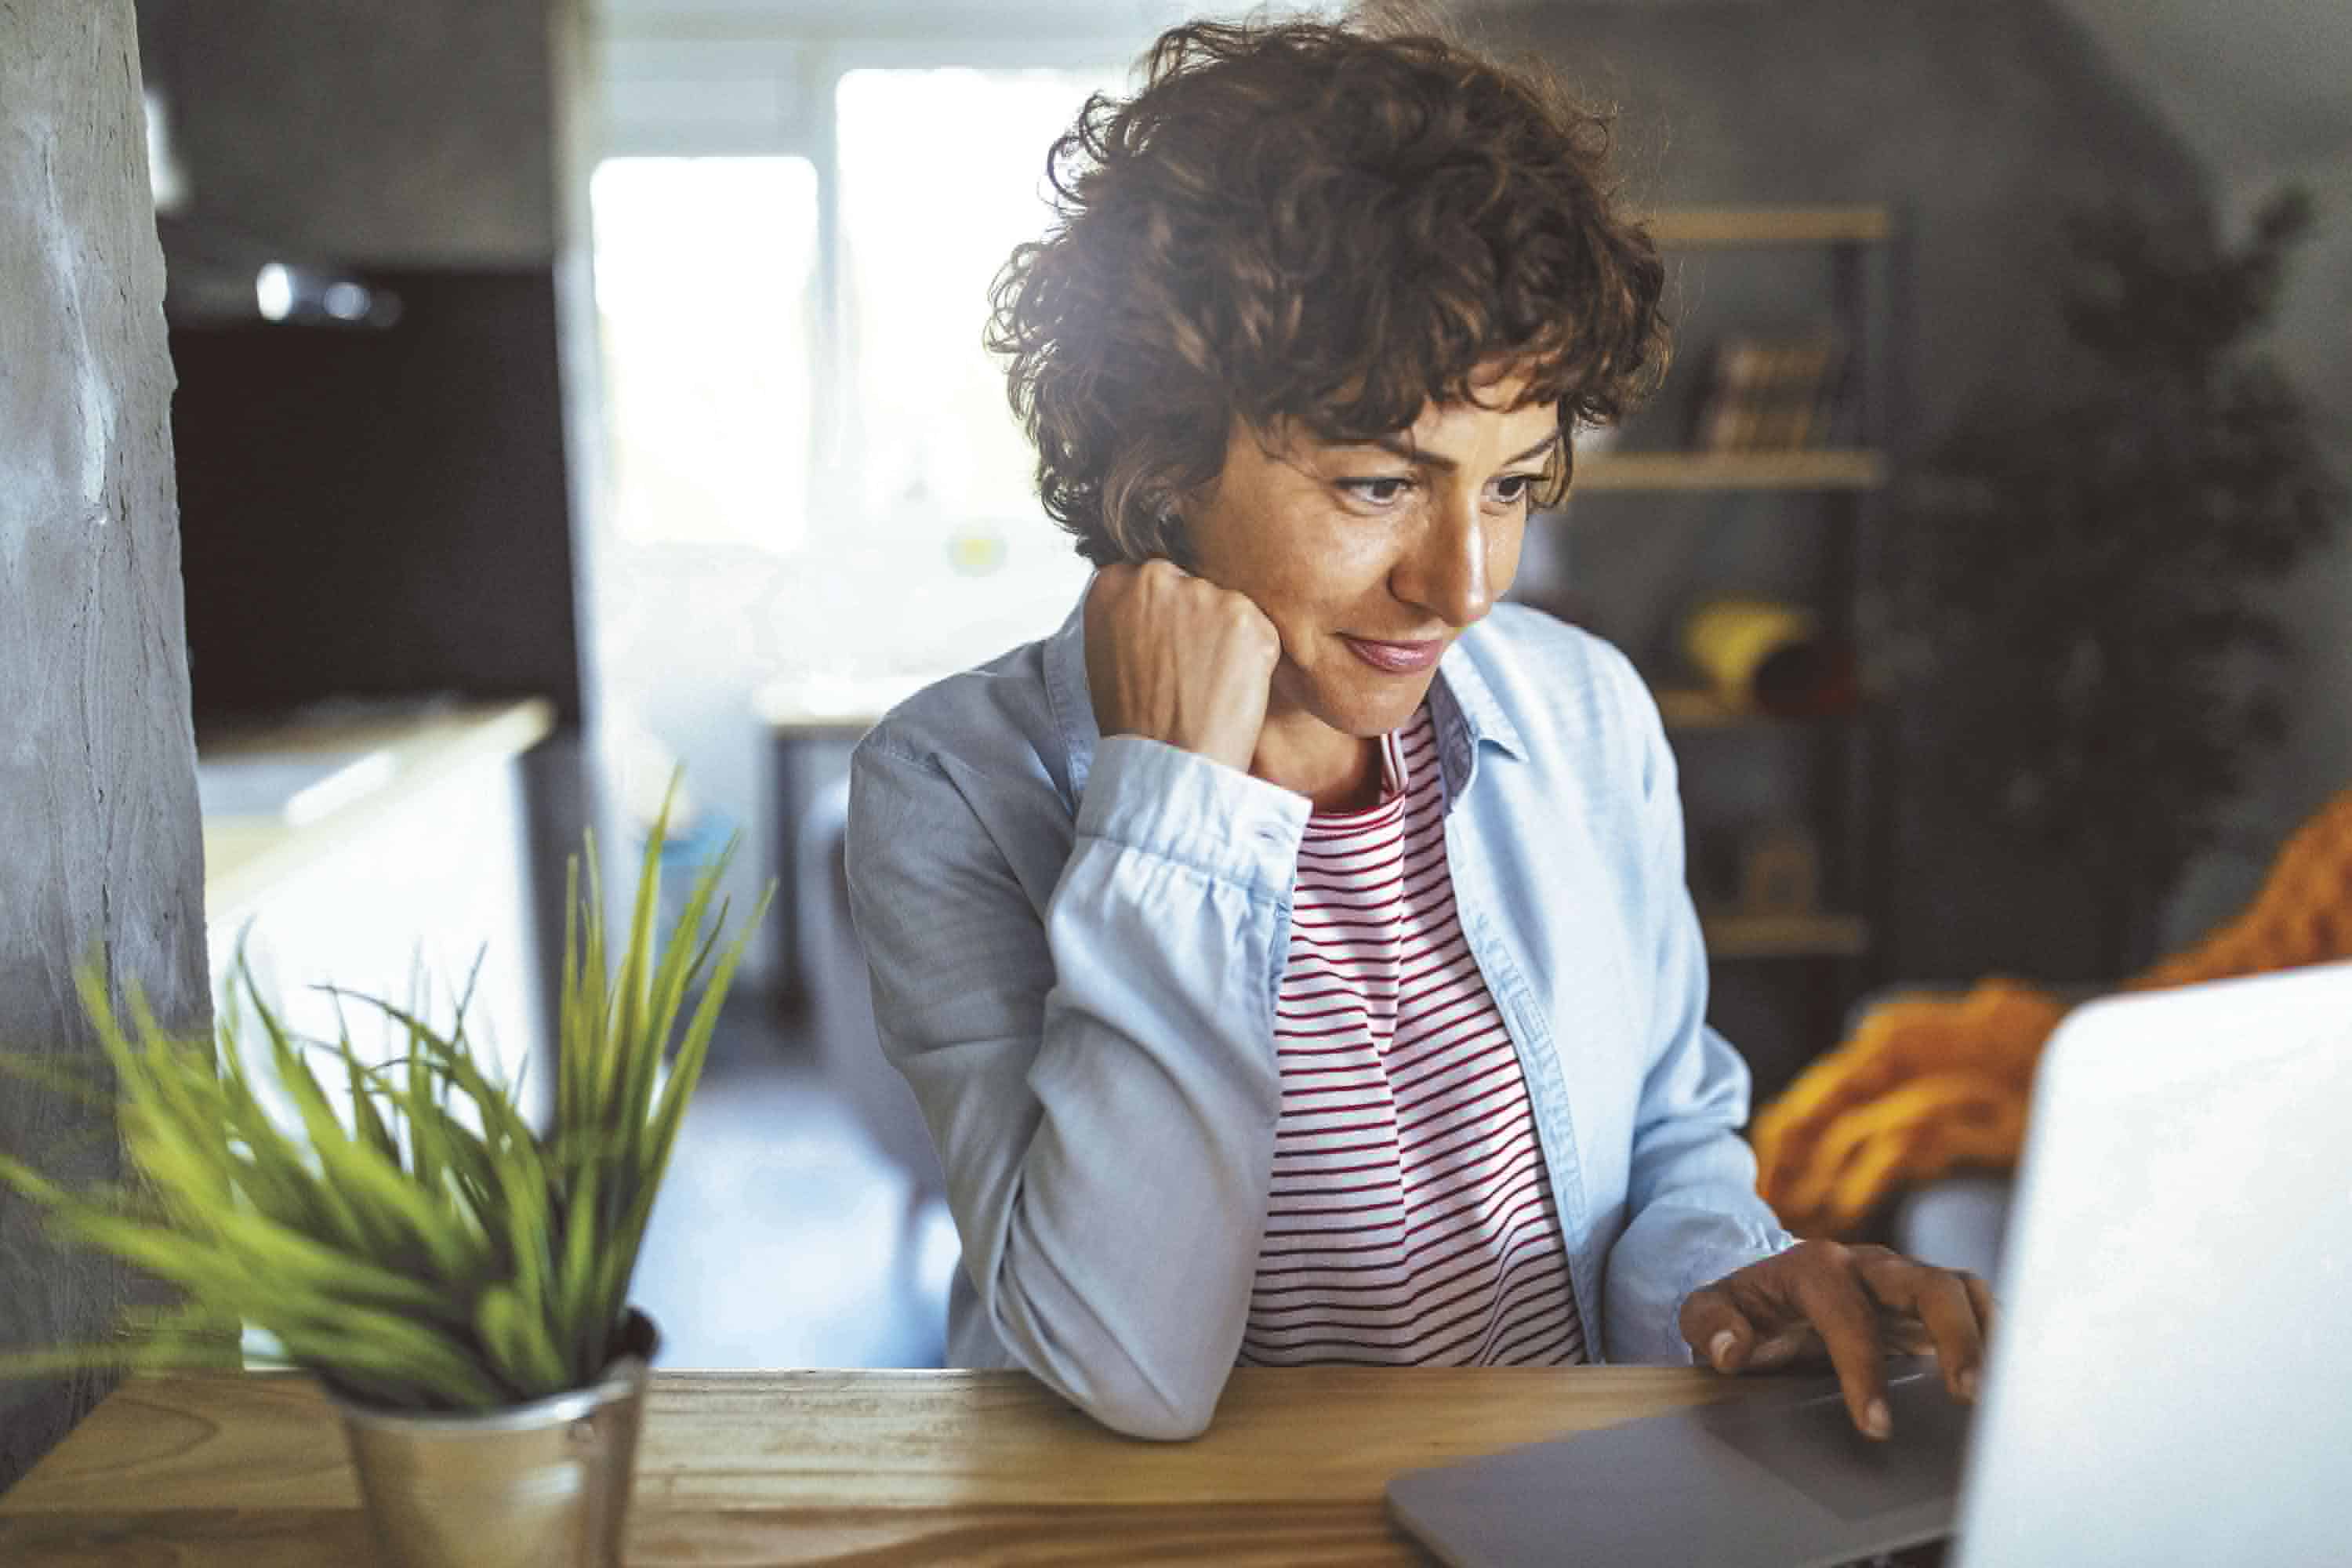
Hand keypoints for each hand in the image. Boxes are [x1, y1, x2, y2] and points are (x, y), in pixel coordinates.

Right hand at [1084, 560, 1281, 774]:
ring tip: (1210, 687)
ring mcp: (1204, 594)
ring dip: (1227, 640)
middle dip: (1196, 621)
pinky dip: (1255, 659)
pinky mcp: (1247, 616)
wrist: (1167, 763)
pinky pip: (1259, 631)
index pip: (1149, 579)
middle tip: (1192, 670)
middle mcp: (1156, 577)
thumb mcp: (1106, 656)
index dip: (1163, 615)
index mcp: (1113, 583)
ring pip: (1226, 607)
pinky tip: (1231, 691)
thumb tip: (1157, 608)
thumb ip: (1130, 617)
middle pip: (1191, 586)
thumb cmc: (1135, 723)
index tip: (1165, 645)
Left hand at [1679, 1240, 1997, 1440]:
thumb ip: (1710, 1326)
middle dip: (1953, 1335)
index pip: (1847, 1314)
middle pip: (1927, 1283)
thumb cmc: (1748, 1308)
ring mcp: (1905, 1279)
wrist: (1772, 1290)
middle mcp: (1870, 1265)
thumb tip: (1732, 1350)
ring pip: (1962, 1289)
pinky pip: (1977, 1304)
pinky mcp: (1930, 1300)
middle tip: (1968, 1395)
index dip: (1863, 1369)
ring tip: (2002, 1392)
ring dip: (1987, 1335)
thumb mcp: (1708, 1311)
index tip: (1875, 1427)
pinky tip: (2012, 1376)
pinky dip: (1999, 1333)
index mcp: (1815, 1267)